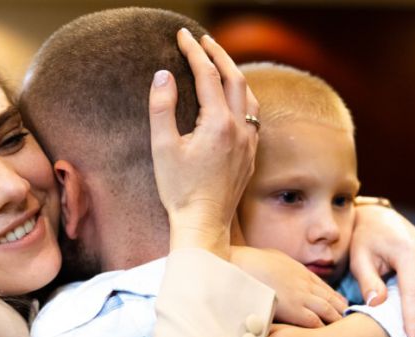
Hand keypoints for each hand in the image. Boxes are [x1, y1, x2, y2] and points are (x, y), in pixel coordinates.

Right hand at [149, 30, 259, 258]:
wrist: (203, 223)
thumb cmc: (179, 190)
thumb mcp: (162, 148)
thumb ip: (161, 108)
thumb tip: (163, 75)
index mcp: (217, 123)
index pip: (207, 75)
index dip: (194, 52)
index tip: (183, 36)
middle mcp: (239, 129)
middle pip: (235, 78)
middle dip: (218, 55)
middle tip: (203, 40)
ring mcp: (248, 143)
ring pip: (248, 96)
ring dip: (235, 74)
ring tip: (220, 64)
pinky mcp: (250, 156)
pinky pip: (253, 116)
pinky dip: (243, 97)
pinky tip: (235, 101)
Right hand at [229, 246, 346, 327]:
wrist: (241, 264)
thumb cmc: (251, 261)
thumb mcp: (274, 257)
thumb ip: (283, 265)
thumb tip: (282, 267)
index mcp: (301, 272)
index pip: (326, 289)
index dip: (335, 301)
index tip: (341, 310)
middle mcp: (306, 284)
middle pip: (333, 299)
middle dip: (342, 312)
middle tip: (350, 325)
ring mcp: (301, 296)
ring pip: (329, 311)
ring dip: (337, 321)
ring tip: (344, 334)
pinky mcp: (293, 309)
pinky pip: (315, 322)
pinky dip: (322, 329)